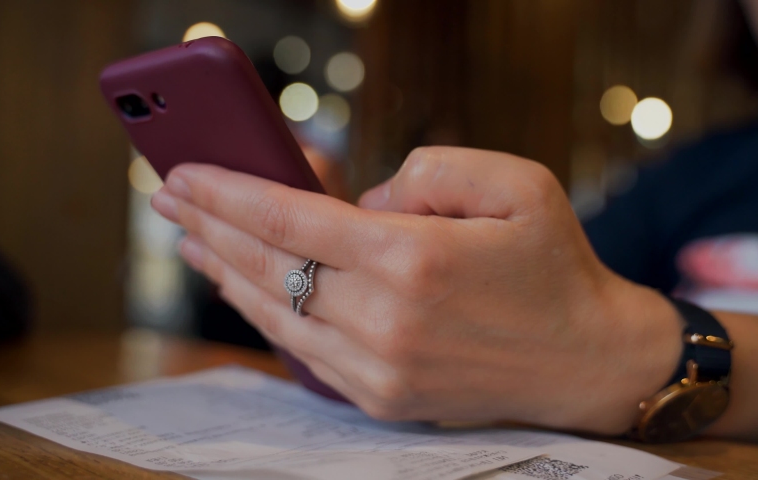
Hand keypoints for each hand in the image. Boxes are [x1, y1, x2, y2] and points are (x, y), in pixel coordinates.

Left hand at [150, 146, 680, 433]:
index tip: (186, 174)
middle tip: (170, 198)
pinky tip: (246, 289)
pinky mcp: (384, 397)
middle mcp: (387, 319)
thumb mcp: (516, 183)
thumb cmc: (555, 266)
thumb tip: (364, 200)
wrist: (587, 360)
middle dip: (211, 225)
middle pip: (270, 265)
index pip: (292, 218)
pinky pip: (304, 352)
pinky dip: (266, 315)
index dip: (230, 192)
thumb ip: (429, 171)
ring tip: (192, 240)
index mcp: (415, 258)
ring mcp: (381, 368)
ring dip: (226, 273)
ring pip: (277, 313)